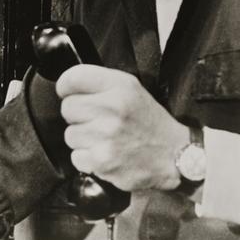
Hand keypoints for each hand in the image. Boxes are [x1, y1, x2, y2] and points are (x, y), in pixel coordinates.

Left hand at [55, 64, 189, 190]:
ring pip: (69, 134)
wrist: (173, 156)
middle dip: (78, 115)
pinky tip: (106, 153)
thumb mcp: (132, 89)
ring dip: (83, 139)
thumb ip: (100, 83)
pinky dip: (87, 158)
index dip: (66, 86)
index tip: (69, 93)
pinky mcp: (102, 161)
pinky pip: (75, 156)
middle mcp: (113, 108)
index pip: (72, 78)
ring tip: (104, 139)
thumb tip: (66, 85)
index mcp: (119, 86)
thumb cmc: (148, 121)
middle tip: (97, 121)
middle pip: (67, 108)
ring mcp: (106, 136)